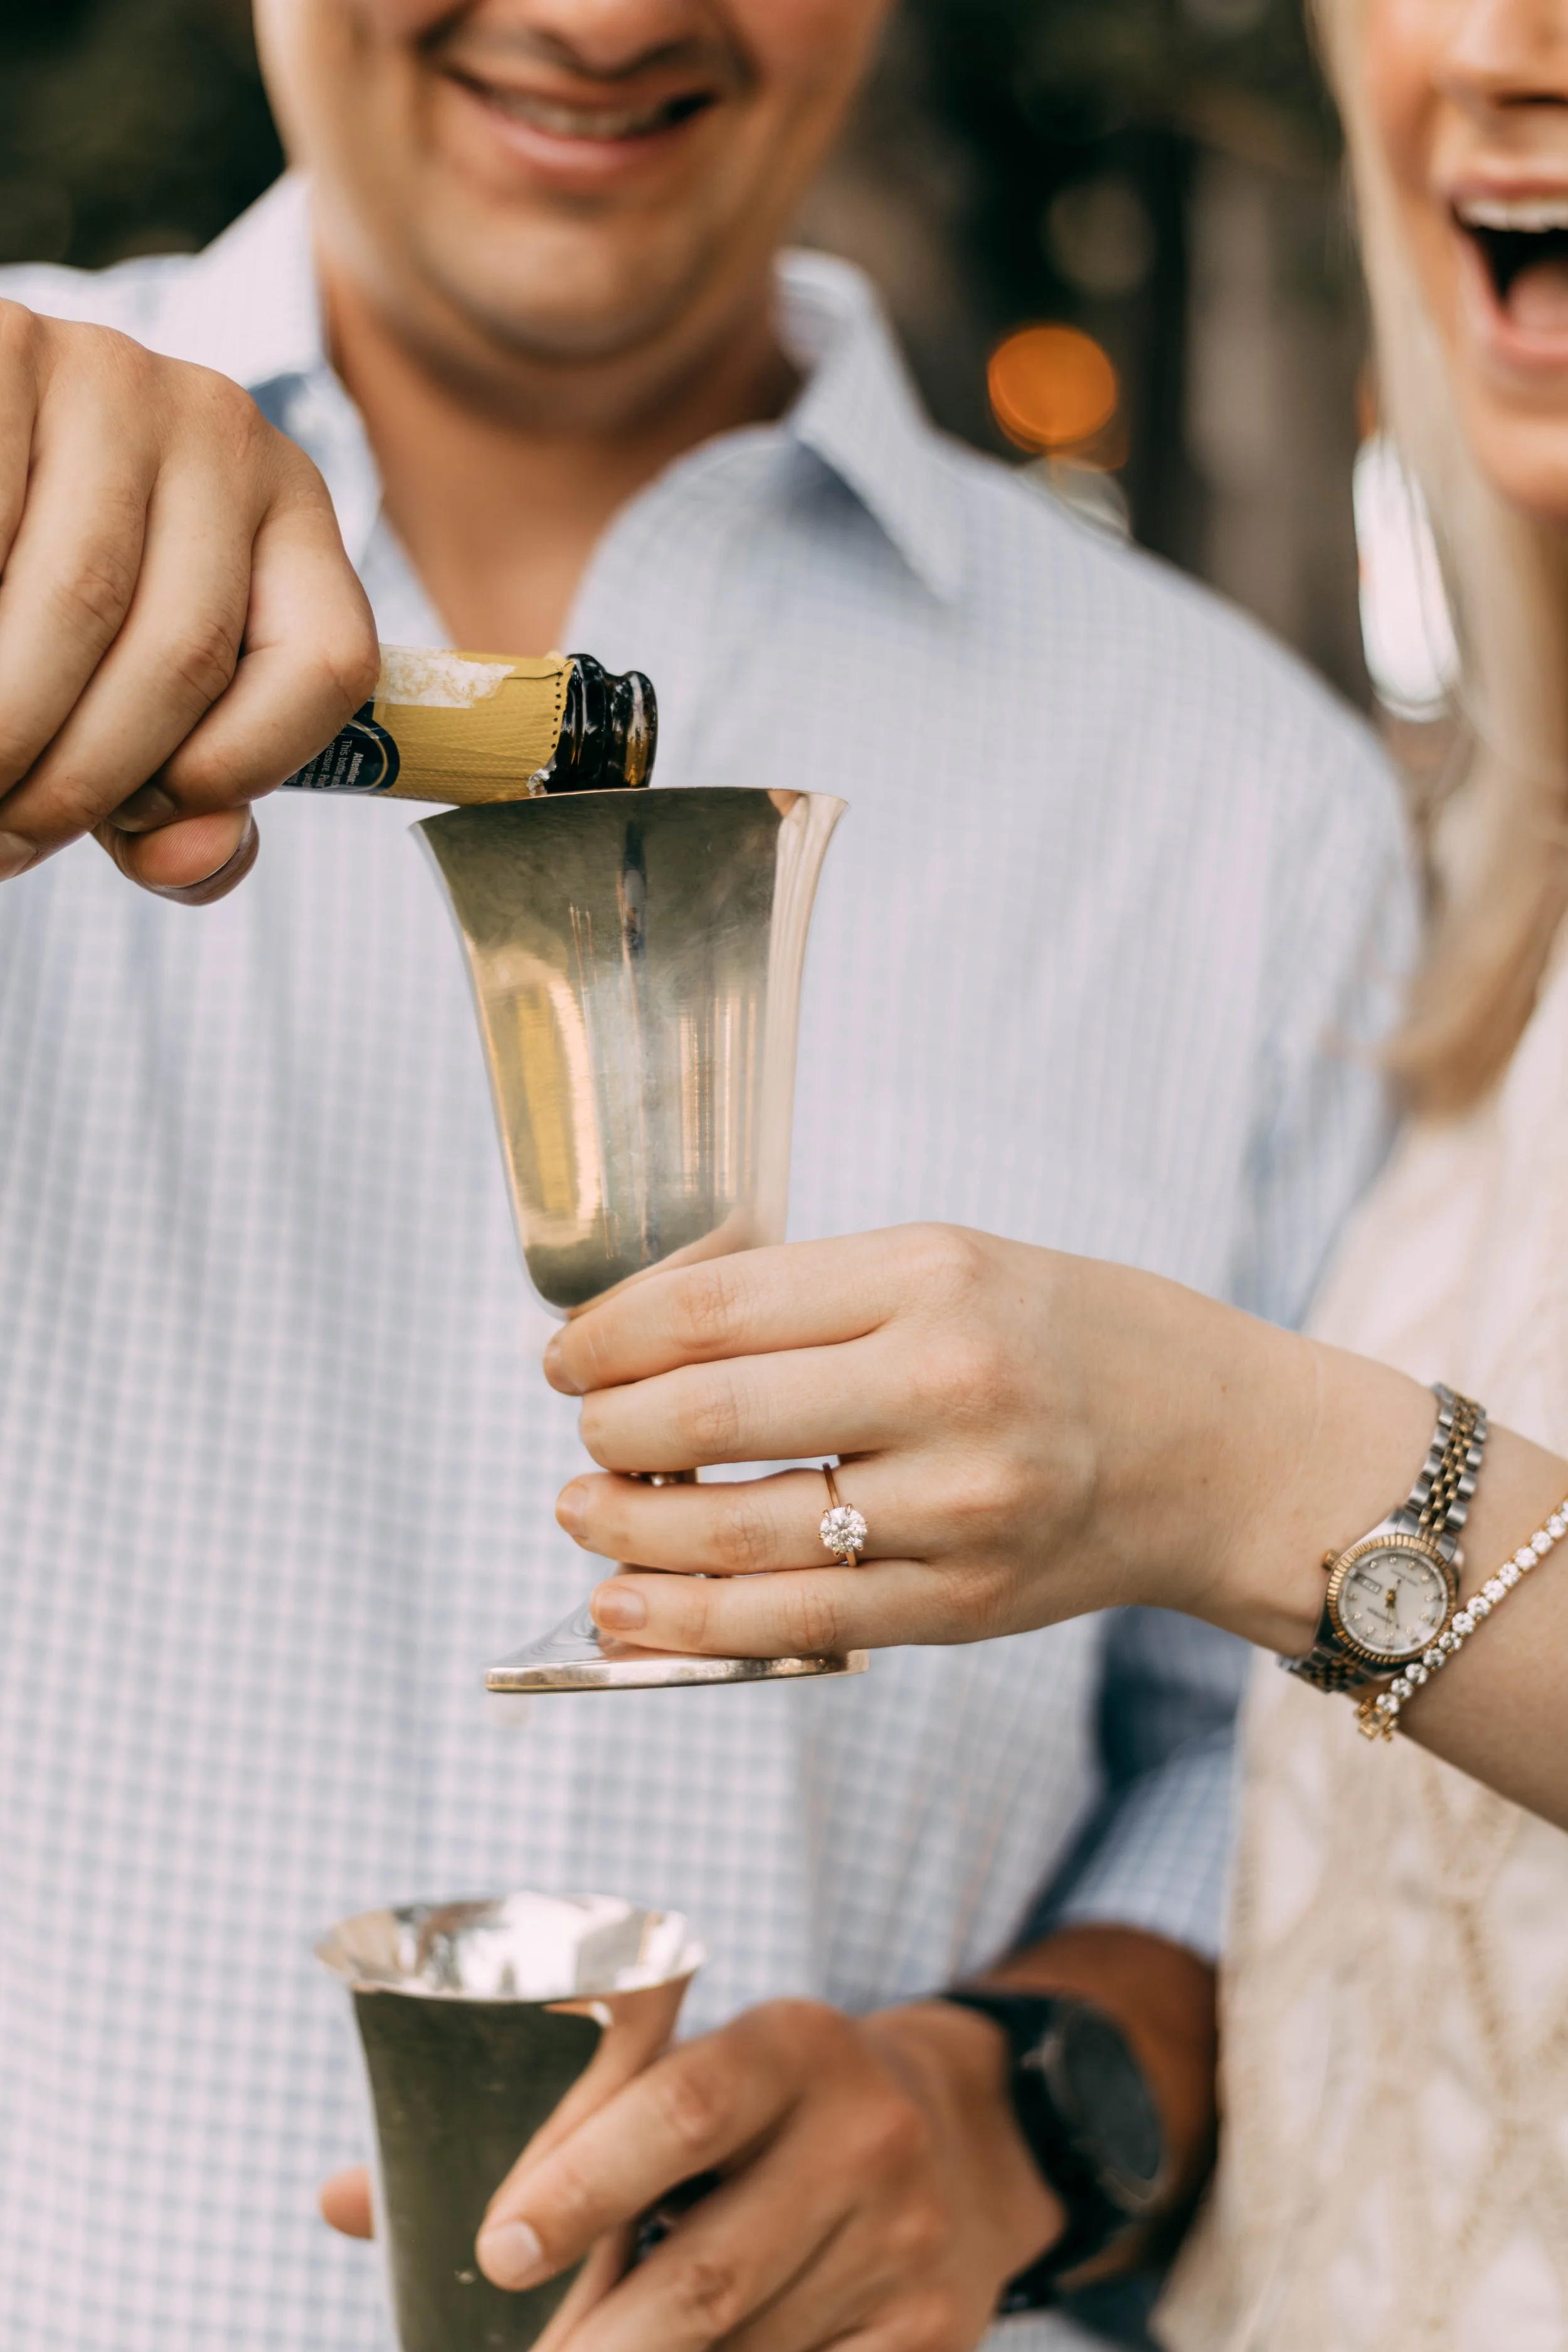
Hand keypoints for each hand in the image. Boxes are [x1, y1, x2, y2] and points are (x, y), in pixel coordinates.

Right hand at [0, 301, 377, 900]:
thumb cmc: (52, 595)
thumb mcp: (146, 693)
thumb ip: (186, 795)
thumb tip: (189, 860)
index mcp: (294, 511)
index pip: (328, 664)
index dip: (242, 770)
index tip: (149, 823)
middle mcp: (223, 429)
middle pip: (187, 653)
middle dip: (85, 782)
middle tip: (9, 841)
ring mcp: (110, 377)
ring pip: (79, 603)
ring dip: (11, 729)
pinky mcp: (4, 347)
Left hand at [469, 1997, 1057, 2351]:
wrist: (964, 2141)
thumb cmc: (768, 2113)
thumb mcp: (688, 2079)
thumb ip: (545, 2131)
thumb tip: (348, 2202)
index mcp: (792, 2044)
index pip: (677, 2108)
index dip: (578, 2183)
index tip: (496, 2250)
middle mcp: (863, 2134)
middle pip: (701, 2275)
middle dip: (592, 2346)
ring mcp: (905, 2242)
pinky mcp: (935, 2336)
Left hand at [544, 1223, 1366, 1664]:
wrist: (1221, 1447)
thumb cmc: (1069, 1337)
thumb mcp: (951, 1264)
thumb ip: (812, 1297)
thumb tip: (644, 1334)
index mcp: (931, 1276)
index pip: (715, 1307)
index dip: (608, 1336)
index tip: (565, 1353)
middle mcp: (945, 1385)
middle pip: (709, 1416)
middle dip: (606, 1428)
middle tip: (580, 1428)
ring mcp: (959, 1506)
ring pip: (737, 1533)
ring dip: (625, 1529)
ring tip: (579, 1509)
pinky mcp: (964, 1604)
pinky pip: (793, 1622)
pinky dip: (686, 1623)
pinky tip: (620, 1610)